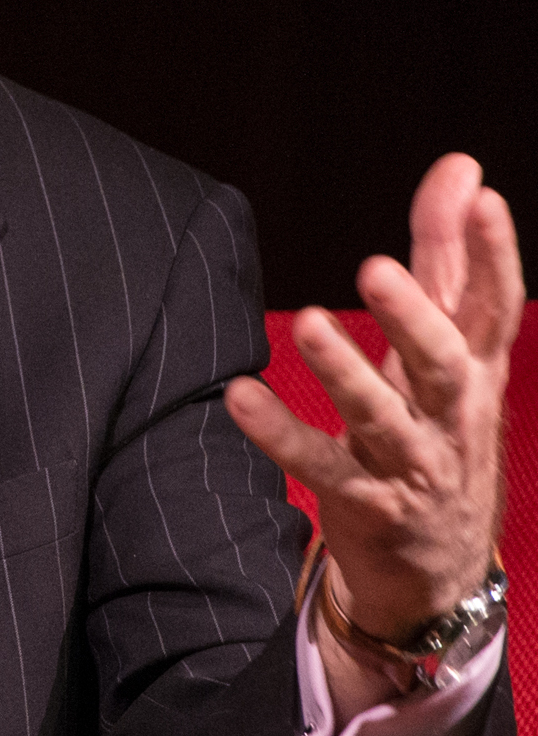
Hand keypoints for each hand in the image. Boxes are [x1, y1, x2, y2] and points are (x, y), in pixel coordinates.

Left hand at [225, 155, 523, 719]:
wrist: (438, 568)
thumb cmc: (437, 430)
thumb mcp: (449, 347)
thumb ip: (445, 258)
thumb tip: (462, 167)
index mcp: (477, 372)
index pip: (496, 307)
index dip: (495, 254)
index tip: (482, 198)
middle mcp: (453, 417)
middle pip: (445, 363)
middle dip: (414, 316)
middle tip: (374, 268)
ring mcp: (413, 465)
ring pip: (382, 418)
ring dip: (344, 371)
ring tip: (306, 323)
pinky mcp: (366, 503)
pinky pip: (320, 467)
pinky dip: (280, 434)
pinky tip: (239, 397)